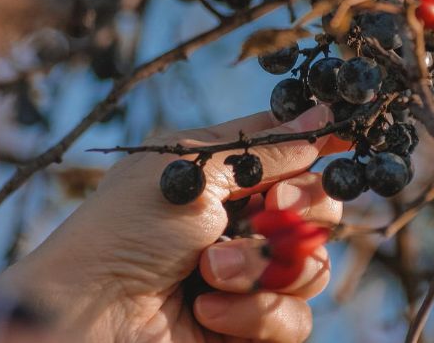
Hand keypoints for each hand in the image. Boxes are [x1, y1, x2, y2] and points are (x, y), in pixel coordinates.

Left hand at [0, 105, 341, 341]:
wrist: (91, 312)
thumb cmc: (125, 230)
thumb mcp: (194, 170)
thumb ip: (265, 148)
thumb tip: (323, 113)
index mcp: (224, 176)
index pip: (293, 153)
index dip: (320, 146)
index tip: (343, 139)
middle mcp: (241, 224)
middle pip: (320, 208)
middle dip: (298, 210)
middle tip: (265, 211)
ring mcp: (248, 278)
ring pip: (312, 267)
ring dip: (263, 267)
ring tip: (209, 272)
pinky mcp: (249, 327)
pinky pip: (294, 319)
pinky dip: (254, 313)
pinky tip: (207, 310)